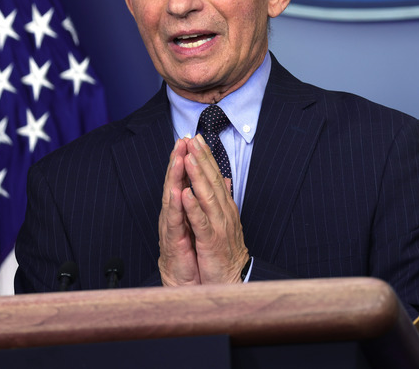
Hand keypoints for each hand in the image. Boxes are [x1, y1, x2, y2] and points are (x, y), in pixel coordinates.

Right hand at [157, 138, 200, 285]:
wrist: (191, 286)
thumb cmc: (196, 256)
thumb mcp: (205, 226)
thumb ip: (206, 203)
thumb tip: (219, 182)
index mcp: (184, 211)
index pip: (185, 181)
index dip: (188, 160)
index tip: (192, 139)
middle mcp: (175, 217)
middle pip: (175, 184)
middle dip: (178, 161)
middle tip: (182, 140)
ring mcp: (172, 229)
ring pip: (172, 198)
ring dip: (175, 177)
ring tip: (179, 158)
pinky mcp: (173, 243)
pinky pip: (175, 222)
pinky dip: (178, 206)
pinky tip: (179, 192)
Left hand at [181, 135, 249, 283]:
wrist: (233, 280)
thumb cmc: (227, 252)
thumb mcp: (226, 222)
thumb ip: (224, 199)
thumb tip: (226, 180)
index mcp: (225, 207)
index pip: (216, 177)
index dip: (207, 157)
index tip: (197, 139)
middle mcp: (224, 212)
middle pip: (213, 181)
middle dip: (202, 159)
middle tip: (192, 139)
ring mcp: (219, 226)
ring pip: (207, 196)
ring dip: (198, 176)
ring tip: (188, 158)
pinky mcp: (212, 241)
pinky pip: (202, 222)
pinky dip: (193, 207)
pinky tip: (186, 194)